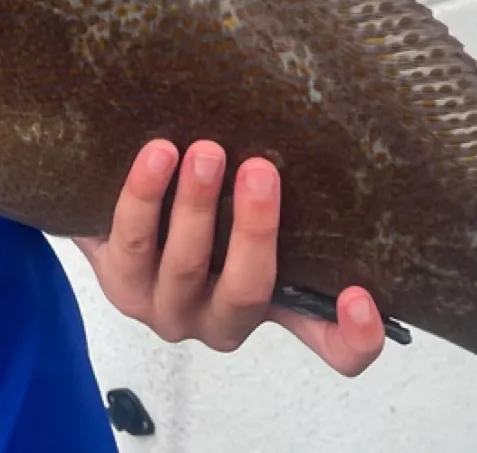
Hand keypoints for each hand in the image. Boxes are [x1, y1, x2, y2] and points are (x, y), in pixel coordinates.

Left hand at [75, 139, 385, 376]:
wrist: (116, 218)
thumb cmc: (202, 212)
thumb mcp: (249, 212)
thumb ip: (283, 196)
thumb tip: (322, 130)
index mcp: (272, 307)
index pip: (331, 346)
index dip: (354, 336)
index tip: (360, 295)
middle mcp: (220, 320)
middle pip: (247, 291)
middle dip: (254, 229)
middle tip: (259, 170)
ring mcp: (165, 307)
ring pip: (184, 265)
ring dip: (195, 206)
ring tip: (204, 152)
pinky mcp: (118, 281)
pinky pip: (131, 239)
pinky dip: (144, 195)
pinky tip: (156, 155)